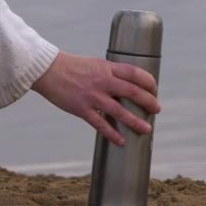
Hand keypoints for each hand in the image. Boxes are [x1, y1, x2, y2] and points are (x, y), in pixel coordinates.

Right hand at [32, 51, 160, 145]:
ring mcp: (92, 96)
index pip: (135, 73)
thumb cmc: (71, 67)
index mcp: (107, 68)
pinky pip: (100, 124)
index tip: (154, 90)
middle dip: (148, 102)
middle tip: (156, 110)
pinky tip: (121, 141)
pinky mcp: (82, 109)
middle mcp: (102, 81)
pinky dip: (112, 134)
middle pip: (132, 92)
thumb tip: (125, 86)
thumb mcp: (95, 64)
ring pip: (120, 111)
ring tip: (146, 129)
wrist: (48, 71)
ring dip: (135, 122)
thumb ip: (110, 74)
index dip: (149, 82)